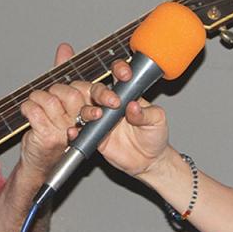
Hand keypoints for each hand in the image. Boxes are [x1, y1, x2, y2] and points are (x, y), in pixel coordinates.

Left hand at [18, 43, 87, 177]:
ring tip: (35, 104)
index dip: (102, 93)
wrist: (40, 162)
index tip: (99, 91)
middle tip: (49, 96)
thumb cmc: (53, 128)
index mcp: (90, 111)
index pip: (98, 94)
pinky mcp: (48, 137)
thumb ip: (65, 72)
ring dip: (37, 98)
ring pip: (50, 99)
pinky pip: (34, 110)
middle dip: (55, 90)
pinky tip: (27, 111)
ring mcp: (65, 131)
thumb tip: (65, 48)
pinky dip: (26, 107)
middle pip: (72, 94)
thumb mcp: (62, 99)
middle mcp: (81, 123)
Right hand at [70, 59, 170, 177]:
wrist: (148, 161)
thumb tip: (134, 106)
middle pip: (96, 89)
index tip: (125, 75)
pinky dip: (75, 131)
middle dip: (101, 92)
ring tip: (97, 116)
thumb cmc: (154, 135)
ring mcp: (101, 119)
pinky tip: (75, 131)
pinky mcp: (94, 135)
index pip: (119, 75)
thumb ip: (146, 113)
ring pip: (84, 107)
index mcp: (127, 94)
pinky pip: (80, 130)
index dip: (119, 70)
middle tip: (113, 102)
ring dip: (87, 110)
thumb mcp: (157, 121)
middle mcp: (110, 104)